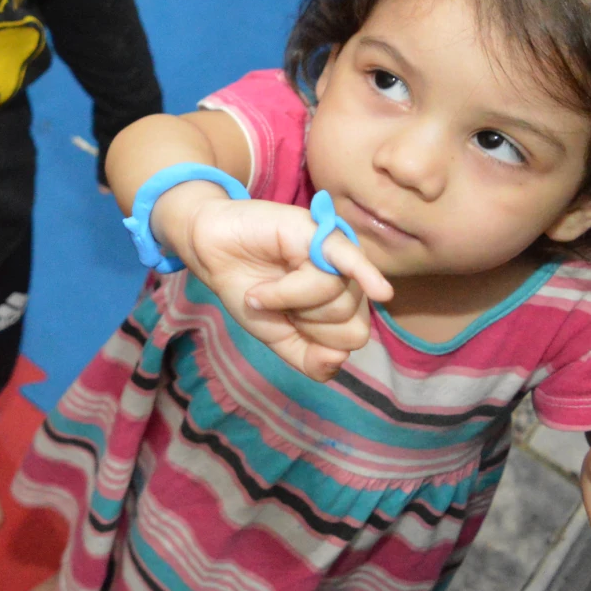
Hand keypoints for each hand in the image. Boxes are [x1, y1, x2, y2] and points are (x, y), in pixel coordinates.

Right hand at [178, 193, 392, 380]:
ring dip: (285, 298)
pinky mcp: (315, 230)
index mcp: (342, 300)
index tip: (285, 320)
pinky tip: (380, 291)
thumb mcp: (278, 337)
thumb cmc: (247, 287)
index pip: (352, 338)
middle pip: (350, 321)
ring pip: (335, 297)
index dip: (315, 337)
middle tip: (273, 300)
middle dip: (305, 320)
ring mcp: (334, 252)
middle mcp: (346, 276)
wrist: (211, 252)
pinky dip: (367, 276)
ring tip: (263, 285)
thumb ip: (310, 359)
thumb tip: (339, 359)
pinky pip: (347, 260)